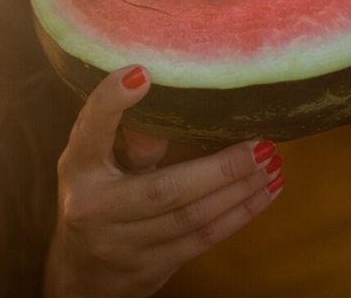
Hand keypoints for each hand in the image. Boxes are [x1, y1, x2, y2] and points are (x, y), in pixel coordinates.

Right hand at [45, 66, 283, 297]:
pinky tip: (265, 192)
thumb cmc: (96, 198)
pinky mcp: (150, 269)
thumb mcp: (96, 163)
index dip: (111, 102)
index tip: (141, 75)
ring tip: (272, 165)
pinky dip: (239, 215)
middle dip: (220, 168)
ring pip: (191, 218)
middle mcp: (93, 208)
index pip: (90, 131)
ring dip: (239, 190)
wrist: (82, 275)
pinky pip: (202, 240)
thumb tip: (156, 93)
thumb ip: (127, 137)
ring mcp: (122, 245)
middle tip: (261, 144)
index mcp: (78, 169)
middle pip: (163, 189)